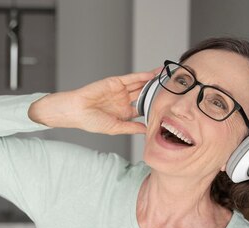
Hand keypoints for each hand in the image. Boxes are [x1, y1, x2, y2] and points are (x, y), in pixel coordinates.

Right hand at [28, 70, 157, 134]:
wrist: (76, 111)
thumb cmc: (91, 122)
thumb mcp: (116, 128)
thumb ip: (132, 128)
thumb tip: (148, 131)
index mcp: (124, 113)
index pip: (143, 109)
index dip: (154, 108)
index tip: (167, 108)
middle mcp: (123, 101)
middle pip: (144, 95)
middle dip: (156, 92)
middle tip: (172, 89)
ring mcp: (120, 91)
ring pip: (140, 84)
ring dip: (152, 80)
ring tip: (166, 77)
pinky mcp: (115, 82)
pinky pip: (132, 78)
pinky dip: (142, 76)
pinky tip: (153, 75)